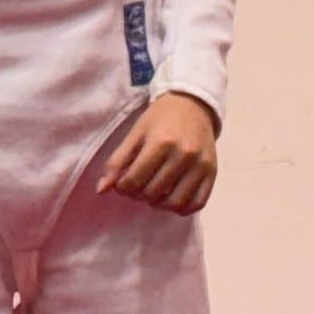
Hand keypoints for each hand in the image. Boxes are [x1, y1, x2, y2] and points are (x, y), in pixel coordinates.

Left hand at [103, 91, 219, 213]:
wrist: (193, 106)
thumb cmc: (159, 120)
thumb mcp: (134, 135)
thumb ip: (116, 162)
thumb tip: (101, 190)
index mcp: (161, 142)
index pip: (134, 180)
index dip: (123, 187)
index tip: (122, 183)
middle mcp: (184, 155)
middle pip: (153, 192)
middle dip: (138, 194)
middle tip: (136, 186)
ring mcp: (201, 165)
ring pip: (175, 202)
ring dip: (158, 204)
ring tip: (152, 194)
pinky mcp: (212, 173)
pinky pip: (198, 203)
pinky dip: (181, 208)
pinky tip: (171, 199)